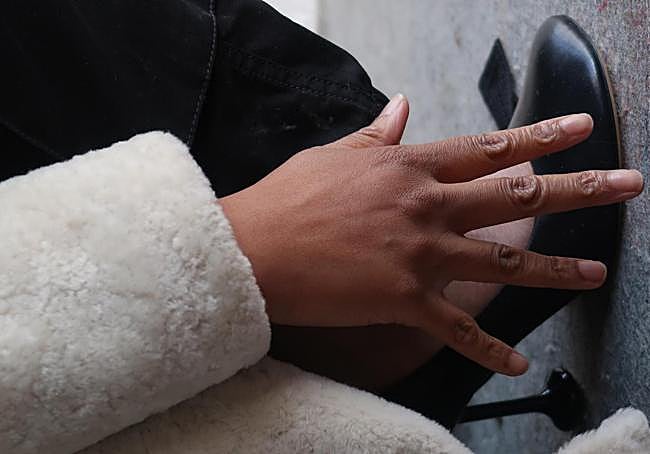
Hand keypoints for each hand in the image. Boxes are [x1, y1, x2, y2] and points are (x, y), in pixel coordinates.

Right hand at [220, 94, 642, 375]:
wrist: (253, 249)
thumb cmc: (287, 200)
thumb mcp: (333, 156)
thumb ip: (377, 135)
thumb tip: (404, 105)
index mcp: (408, 169)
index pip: (487, 147)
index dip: (539, 136)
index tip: (580, 128)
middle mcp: (425, 206)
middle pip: (516, 194)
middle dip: (578, 187)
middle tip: (628, 183)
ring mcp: (420, 254)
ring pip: (504, 260)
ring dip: (557, 267)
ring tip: (598, 271)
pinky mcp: (404, 299)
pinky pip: (458, 329)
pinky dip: (489, 349)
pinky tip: (519, 361)